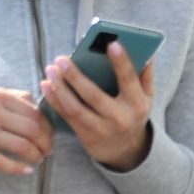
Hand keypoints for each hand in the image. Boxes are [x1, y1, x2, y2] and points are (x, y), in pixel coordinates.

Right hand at [0, 88, 52, 176]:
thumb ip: (21, 99)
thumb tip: (46, 112)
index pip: (35, 113)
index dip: (48, 127)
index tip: (50, 136)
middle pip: (31, 130)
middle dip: (45, 143)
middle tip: (47, 150)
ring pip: (21, 147)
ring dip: (36, 156)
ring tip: (38, 158)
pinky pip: (2, 163)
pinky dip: (18, 169)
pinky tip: (27, 171)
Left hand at [42, 44, 156, 171]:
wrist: (125, 150)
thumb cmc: (133, 114)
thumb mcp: (146, 98)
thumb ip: (145, 76)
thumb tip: (147, 53)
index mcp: (137, 104)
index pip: (129, 80)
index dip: (121, 62)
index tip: (111, 43)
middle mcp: (119, 118)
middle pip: (93, 95)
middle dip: (75, 76)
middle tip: (61, 59)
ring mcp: (101, 129)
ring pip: (75, 108)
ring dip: (59, 88)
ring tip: (50, 70)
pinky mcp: (86, 136)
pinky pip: (67, 116)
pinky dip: (54, 101)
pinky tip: (46, 86)